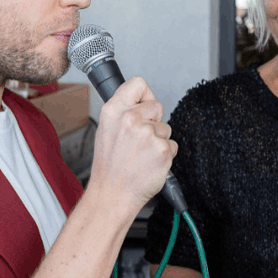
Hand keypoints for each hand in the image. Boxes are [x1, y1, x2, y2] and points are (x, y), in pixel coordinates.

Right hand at [88, 77, 176, 212]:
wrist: (112, 194)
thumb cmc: (109, 165)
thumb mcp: (106, 129)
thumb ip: (123, 110)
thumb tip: (142, 98)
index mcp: (114, 110)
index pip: (138, 84)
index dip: (145, 96)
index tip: (143, 106)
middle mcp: (130, 119)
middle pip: (157, 105)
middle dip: (153, 121)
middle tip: (138, 141)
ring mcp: (148, 135)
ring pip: (166, 128)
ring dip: (158, 141)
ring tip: (141, 155)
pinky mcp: (163, 150)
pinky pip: (172, 145)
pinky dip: (165, 155)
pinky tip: (149, 163)